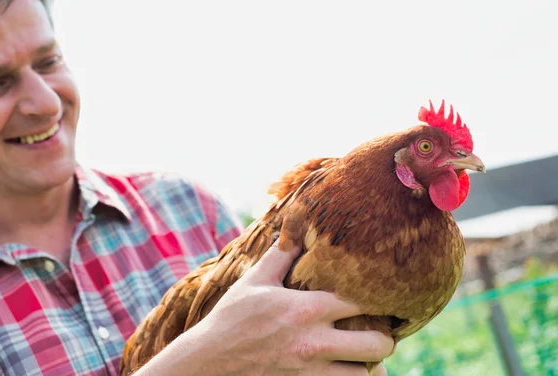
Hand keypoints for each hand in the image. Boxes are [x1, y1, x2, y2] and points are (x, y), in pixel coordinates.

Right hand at [137, 240, 393, 374]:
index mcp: (305, 309)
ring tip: (364, 358)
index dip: (376, 300)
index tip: (378, 299)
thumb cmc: (230, 319)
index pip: (362, 302)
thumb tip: (295, 230)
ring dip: (369, 368)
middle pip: (377, 345)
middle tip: (378, 334)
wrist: (207, 364)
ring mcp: (310, 373)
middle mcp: (313, 342)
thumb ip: (280, 256)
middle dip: (384, 340)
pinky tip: (345, 372)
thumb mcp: (254, 282)